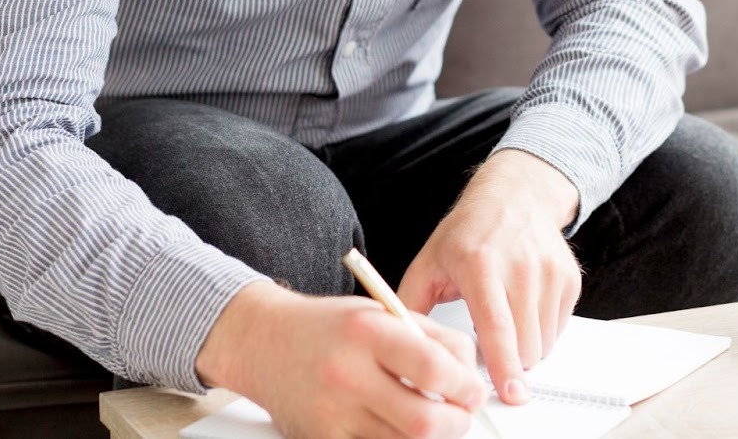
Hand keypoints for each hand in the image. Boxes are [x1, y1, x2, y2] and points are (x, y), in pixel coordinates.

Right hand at [195, 280, 486, 438]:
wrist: (264, 342)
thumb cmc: (326, 326)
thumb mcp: (381, 312)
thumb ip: (430, 337)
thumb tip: (470, 370)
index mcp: (368, 333)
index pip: (434, 369)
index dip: (466, 386)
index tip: (473, 388)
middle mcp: (347, 374)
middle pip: (423, 421)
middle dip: (456, 422)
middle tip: (461, 412)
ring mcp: (332, 413)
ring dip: (429, 435)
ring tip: (430, 415)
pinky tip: (396, 425)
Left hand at [396, 149, 582, 406]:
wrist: (514, 196)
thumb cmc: (468, 232)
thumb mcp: (429, 261)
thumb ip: (410, 304)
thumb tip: (397, 346)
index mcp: (480, 264)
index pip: (497, 326)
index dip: (503, 366)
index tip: (508, 394)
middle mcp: (520, 266)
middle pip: (525, 344)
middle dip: (507, 361)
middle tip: (487, 345)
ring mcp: (550, 271)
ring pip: (543, 342)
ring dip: (523, 348)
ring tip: (503, 320)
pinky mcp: (569, 278)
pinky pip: (558, 329)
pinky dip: (540, 331)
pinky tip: (521, 308)